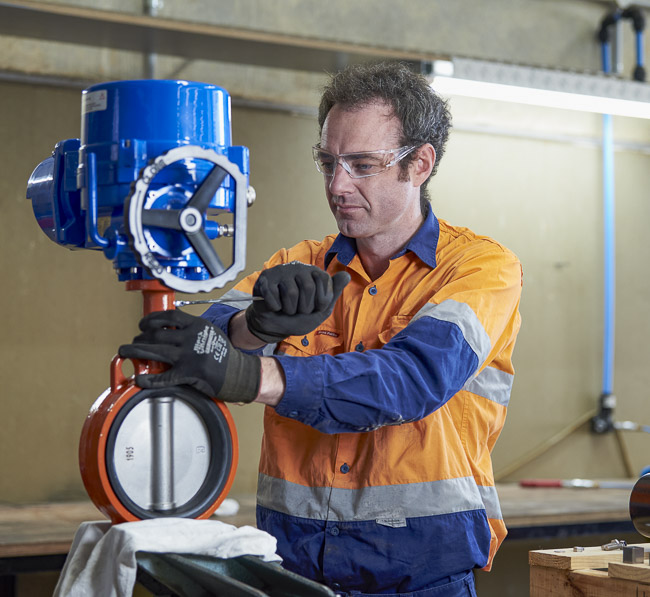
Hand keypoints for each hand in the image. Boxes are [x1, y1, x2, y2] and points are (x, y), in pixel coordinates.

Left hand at [118, 310, 260, 402]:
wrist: (238, 373)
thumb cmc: (223, 354)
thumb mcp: (209, 332)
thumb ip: (191, 328)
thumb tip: (168, 325)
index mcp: (197, 325)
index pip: (168, 316)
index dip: (150, 319)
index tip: (142, 325)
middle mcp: (191, 338)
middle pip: (156, 333)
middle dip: (140, 338)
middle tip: (134, 342)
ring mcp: (189, 356)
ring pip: (154, 351)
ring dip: (135, 351)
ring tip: (125, 352)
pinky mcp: (188, 374)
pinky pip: (163, 377)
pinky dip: (148, 379)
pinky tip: (139, 378)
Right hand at [245, 262, 349, 342]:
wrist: (275, 326)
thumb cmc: (299, 317)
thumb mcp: (321, 309)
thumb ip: (334, 292)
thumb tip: (346, 275)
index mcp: (314, 273)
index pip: (324, 281)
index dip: (320, 301)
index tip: (314, 307)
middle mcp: (298, 268)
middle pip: (308, 288)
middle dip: (304, 308)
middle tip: (298, 310)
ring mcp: (281, 272)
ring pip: (291, 293)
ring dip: (289, 309)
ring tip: (286, 309)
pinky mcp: (266, 279)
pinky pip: (274, 296)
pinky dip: (275, 307)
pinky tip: (274, 306)